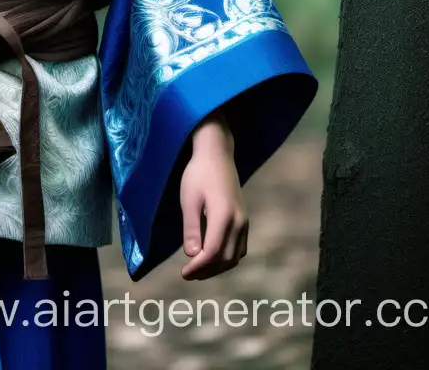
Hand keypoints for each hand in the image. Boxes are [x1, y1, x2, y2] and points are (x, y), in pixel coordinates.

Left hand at [179, 113, 247, 280]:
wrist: (217, 154)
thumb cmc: (198, 174)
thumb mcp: (189, 199)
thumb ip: (192, 228)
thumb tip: (192, 256)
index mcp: (224, 216)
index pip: (213, 252)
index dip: (199, 267)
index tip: (183, 273)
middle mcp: (239, 222)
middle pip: (226, 258)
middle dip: (207, 271)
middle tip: (188, 274)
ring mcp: (244, 221)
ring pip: (236, 256)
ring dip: (218, 267)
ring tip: (198, 270)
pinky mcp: (244, 220)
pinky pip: (240, 247)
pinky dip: (227, 258)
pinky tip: (213, 258)